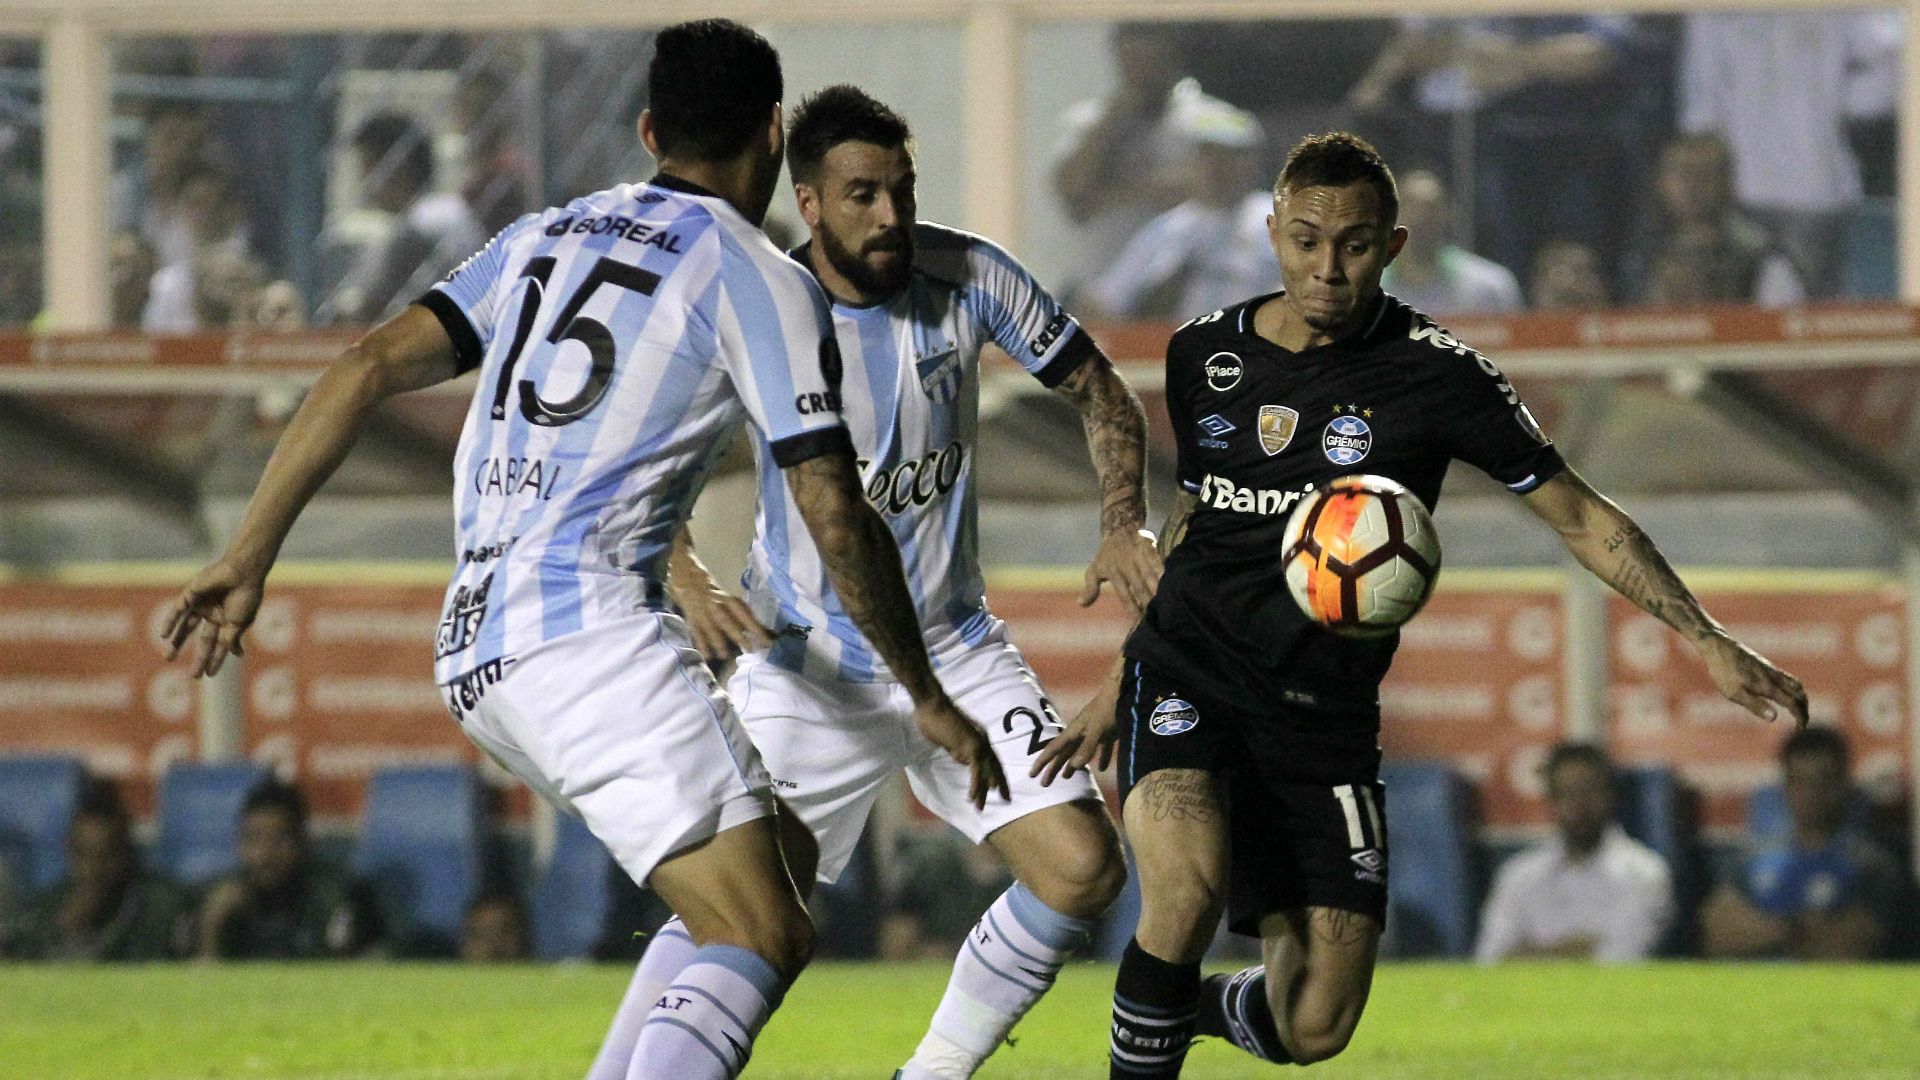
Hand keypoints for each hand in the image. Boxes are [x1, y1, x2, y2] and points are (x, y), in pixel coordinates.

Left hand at [162, 558, 265, 676]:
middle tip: (193, 676)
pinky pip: (177, 610)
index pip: (219, 644)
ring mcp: (200, 605)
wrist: (242, 573)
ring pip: (186, 627)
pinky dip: (170, 622)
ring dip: (177, 642)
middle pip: (202, 639)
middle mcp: (212, 614)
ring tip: (168, 658)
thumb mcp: (240, 623)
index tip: (209, 674)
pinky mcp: (191, 595)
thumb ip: (233, 639)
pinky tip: (164, 636)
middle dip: (198, 657)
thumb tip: (237, 655)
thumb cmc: (246, 597)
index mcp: (227, 621)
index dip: (214, 659)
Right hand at [667, 567, 771, 662]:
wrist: (690, 583)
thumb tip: (763, 632)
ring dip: (718, 643)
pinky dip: (702, 646)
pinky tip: (707, 657)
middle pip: (727, 622)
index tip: (766, 641)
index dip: (755, 628)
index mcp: (728, 600)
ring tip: (725, 656)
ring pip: (711, 629)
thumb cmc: (718, 596)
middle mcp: (716, 606)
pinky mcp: (692, 621)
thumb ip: (745, 616)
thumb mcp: (732, 602)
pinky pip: (697, 634)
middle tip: (749, 649)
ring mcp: (703, 614)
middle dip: (738, 636)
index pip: (744, 616)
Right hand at [913, 697, 1008, 810]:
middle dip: (1001, 785)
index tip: (998, 788)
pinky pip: (976, 770)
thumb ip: (957, 749)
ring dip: (984, 792)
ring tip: (981, 808)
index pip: (992, 759)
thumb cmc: (935, 718)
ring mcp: (978, 742)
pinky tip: (972, 797)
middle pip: (995, 767)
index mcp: (980, 737)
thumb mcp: (949, 739)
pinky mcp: (970, 746)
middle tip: (1007, 800)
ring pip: (986, 772)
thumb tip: (962, 760)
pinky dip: (975, 785)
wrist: (931, 704)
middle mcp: (983, 740)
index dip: (996, 774)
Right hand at [1030, 679, 1120, 785]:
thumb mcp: (1097, 730)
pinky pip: (1101, 749)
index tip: (1032, 775)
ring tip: (1066, 777)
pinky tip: (1101, 769)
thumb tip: (1075, 766)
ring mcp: (1093, 732)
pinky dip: (1100, 759)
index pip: (1053, 749)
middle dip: (1053, 768)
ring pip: (1078, 752)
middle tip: (1044, 784)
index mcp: (1073, 731)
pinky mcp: (1107, 732)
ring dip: (1071, 764)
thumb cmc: (1108, 710)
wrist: (1124, 692)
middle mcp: (1080, 732)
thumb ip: (1087, 748)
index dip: (1042, 762)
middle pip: (1063, 753)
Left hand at [1081, 528, 1162, 616]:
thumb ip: (1090, 589)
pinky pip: (1158, 561)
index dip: (1133, 609)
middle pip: (1139, 588)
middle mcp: (1126, 566)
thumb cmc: (1106, 555)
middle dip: (1148, 603)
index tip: (1140, 623)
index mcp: (1114, 573)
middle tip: (1157, 618)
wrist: (1118, 527)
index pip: (1125, 596)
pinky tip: (1173, 582)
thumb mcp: (1094, 570)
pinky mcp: (1148, 547)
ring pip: (1149, 576)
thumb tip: (1081, 604)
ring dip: (1157, 590)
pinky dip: (1164, 571)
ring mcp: (1138, 556)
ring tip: (1167, 604)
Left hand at [1700, 634, 1807, 726]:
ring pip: (1796, 684)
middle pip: (1799, 694)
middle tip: (1802, 724)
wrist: (1718, 646)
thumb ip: (1755, 705)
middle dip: (1804, 710)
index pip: (1793, 703)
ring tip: (1798, 710)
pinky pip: (1788, 677)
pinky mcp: (1766, 665)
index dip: (1800, 717)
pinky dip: (1794, 688)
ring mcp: (1771, 670)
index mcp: (1768, 686)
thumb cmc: (1723, 671)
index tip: (1800, 729)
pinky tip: (1785, 693)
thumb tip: (1774, 718)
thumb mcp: (1734, 693)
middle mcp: (1774, 677)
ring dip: (1801, 698)